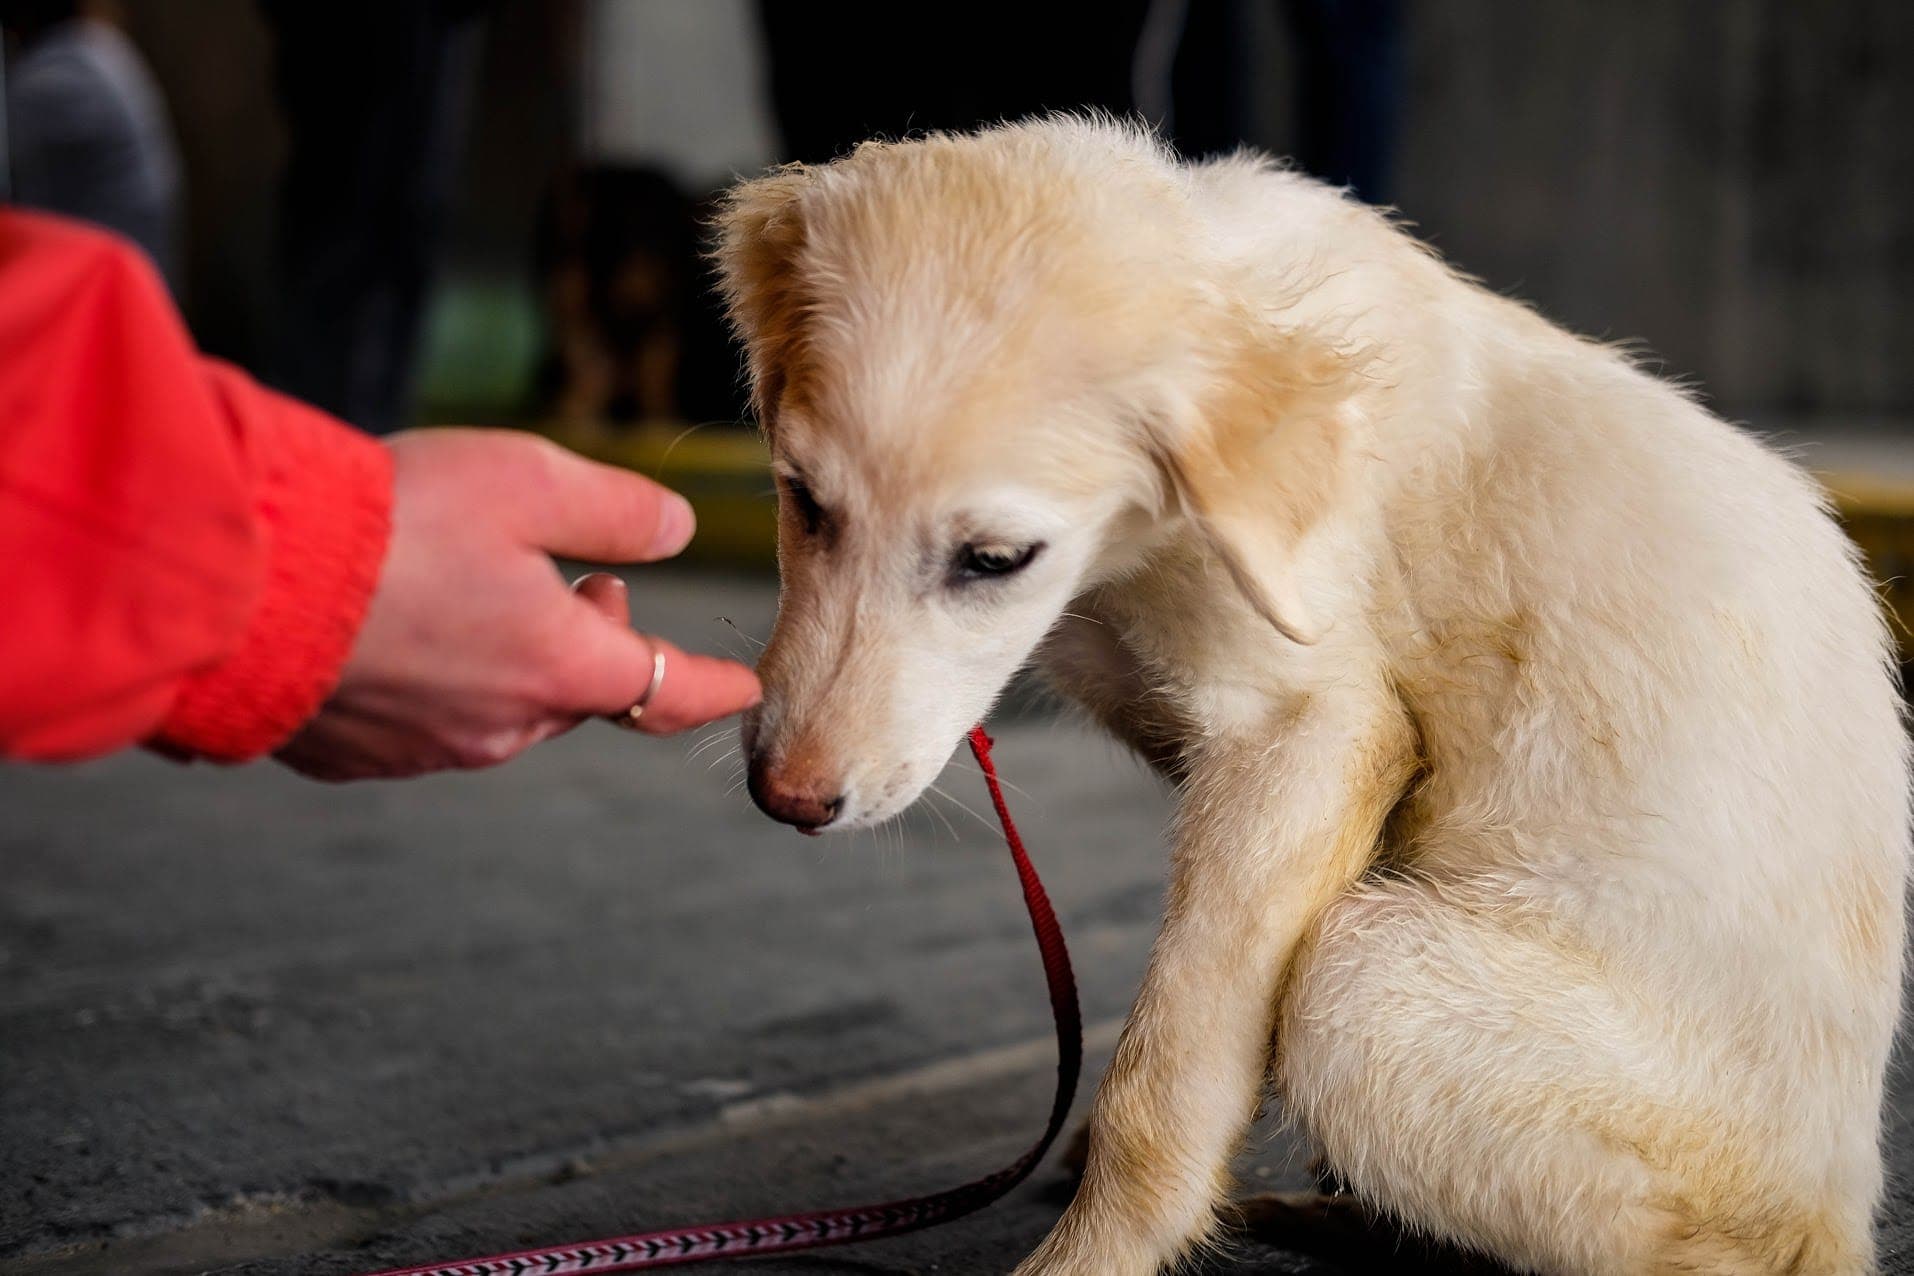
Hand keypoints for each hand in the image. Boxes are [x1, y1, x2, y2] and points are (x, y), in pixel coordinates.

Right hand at [276, 428, 760, 779]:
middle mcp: (502, 726)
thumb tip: (678, 529)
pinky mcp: (353, 754)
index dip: (713, 684)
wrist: (242, 582)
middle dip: (598, 643)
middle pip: (582, 694)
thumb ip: (617, 511)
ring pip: (504, 712)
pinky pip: (424, 723)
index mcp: (562, 668)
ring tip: (491, 594)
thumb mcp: (529, 483)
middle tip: (588, 585)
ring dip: (518, 660)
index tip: (744, 687)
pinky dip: (440, 682)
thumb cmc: (389, 524)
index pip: (668, 690)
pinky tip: (403, 631)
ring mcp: (423, 748)